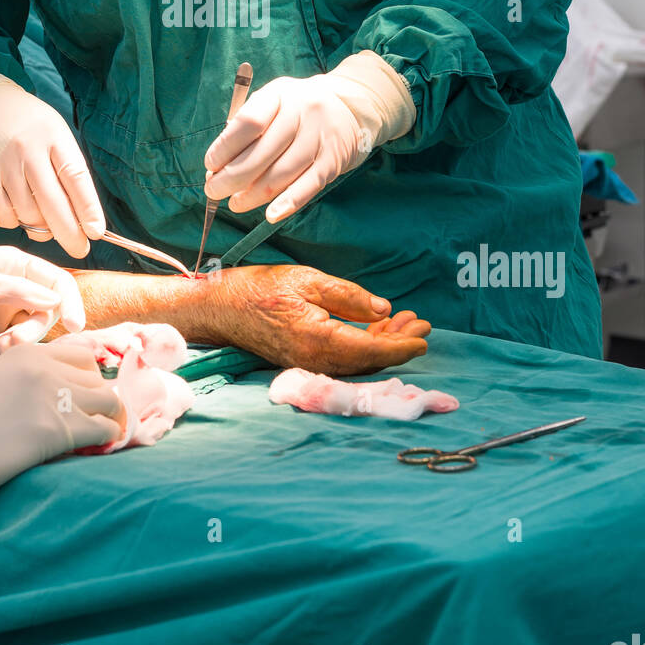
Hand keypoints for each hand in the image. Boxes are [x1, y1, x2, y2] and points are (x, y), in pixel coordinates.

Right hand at [0, 71, 105, 256]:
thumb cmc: (28, 127)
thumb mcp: (55, 135)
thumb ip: (68, 170)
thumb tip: (82, 218)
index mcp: (53, 138)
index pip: (75, 177)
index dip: (88, 208)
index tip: (97, 232)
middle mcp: (27, 152)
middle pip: (52, 204)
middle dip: (69, 234)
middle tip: (80, 249)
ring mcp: (2, 167)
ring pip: (29, 215)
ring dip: (41, 227)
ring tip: (45, 221)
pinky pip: (5, 217)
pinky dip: (15, 222)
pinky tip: (19, 210)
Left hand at [0, 245, 85, 350]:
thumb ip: (18, 291)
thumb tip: (57, 300)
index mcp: (15, 264)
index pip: (57, 280)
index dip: (72, 301)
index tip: (75, 326)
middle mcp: (16, 285)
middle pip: (49, 309)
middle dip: (37, 328)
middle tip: (12, 343)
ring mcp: (3, 308)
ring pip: (32, 328)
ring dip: (22, 341)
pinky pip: (14, 340)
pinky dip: (10, 347)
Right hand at [0, 336, 127, 495]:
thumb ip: (23, 379)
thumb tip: (52, 395)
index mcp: (26, 353)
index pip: (80, 355)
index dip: (87, 377)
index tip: (84, 397)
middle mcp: (45, 368)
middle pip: (97, 377)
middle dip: (99, 398)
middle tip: (93, 419)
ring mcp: (54, 397)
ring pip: (109, 400)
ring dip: (110, 418)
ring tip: (102, 435)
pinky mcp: (57, 431)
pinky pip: (103, 429)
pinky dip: (106, 439)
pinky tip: (96, 449)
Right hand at [191, 263, 430, 374]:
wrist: (220, 307)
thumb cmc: (259, 288)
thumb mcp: (308, 281)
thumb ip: (348, 297)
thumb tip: (383, 310)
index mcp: (319, 341)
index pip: (372, 351)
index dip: (402, 346)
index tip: (424, 337)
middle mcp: (316, 360)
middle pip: (369, 360)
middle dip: (399, 342)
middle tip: (421, 323)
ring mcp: (309, 363)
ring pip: (357, 360)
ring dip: (383, 343)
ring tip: (404, 321)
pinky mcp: (303, 359)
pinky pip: (342, 358)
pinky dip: (363, 344)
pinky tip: (374, 328)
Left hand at [204, 75, 363, 221]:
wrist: (350, 107)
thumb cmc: (297, 108)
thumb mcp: (273, 101)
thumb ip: (246, 127)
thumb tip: (218, 167)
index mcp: (278, 95)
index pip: (248, 123)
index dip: (224, 147)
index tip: (210, 164)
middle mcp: (301, 113)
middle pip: (260, 154)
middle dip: (231, 179)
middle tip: (214, 191)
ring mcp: (319, 137)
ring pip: (280, 175)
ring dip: (252, 196)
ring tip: (235, 203)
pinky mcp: (333, 160)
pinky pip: (307, 186)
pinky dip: (287, 204)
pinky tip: (269, 215)